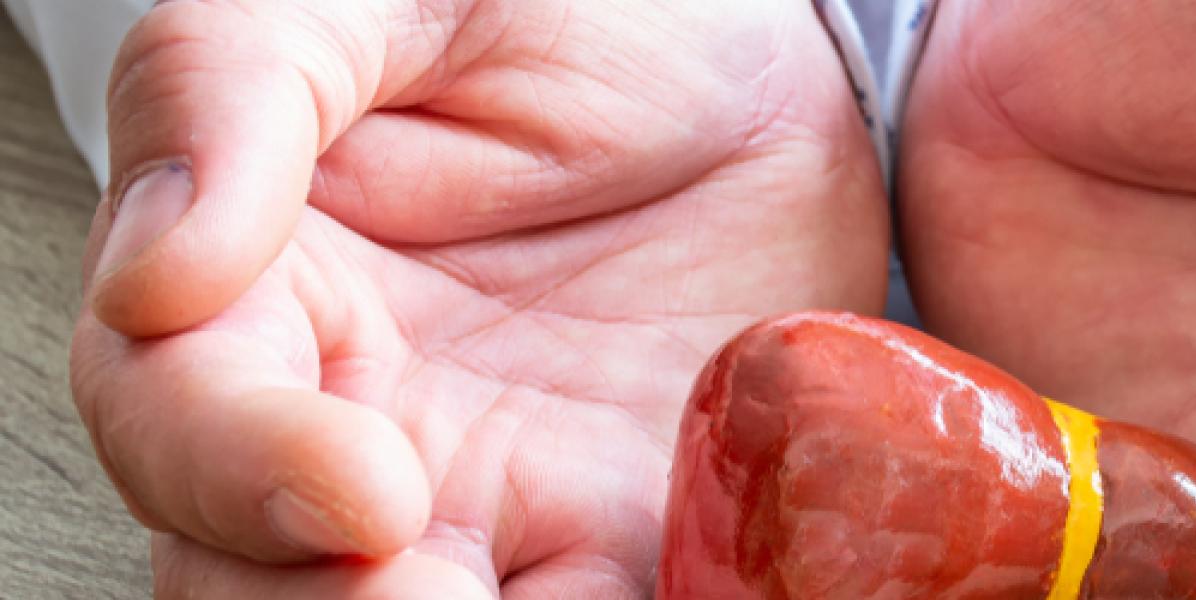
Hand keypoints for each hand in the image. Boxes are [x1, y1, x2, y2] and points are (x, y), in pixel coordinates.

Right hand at [69, 1, 883, 595]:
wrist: (758, 56)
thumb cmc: (556, 10)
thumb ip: (236, 86)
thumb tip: (161, 269)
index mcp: (260, 301)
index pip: (183, 422)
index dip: (246, 474)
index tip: (366, 490)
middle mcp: (354, 431)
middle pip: (257, 582)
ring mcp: (497, 507)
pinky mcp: (627, 541)